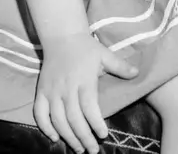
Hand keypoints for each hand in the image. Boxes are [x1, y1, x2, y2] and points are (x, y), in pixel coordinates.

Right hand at [35, 33, 135, 153]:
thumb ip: (120, 66)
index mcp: (83, 80)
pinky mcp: (41, 91)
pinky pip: (40, 113)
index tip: (104, 135)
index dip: (95, 124)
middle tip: (93, 150)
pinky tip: (55, 138)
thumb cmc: (86, 47)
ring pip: (58, 120)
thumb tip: (137, 73)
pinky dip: (45, 127)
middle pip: (74, 119)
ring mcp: (52, 90)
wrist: (61, 36)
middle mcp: (66, 88)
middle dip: (84, 138)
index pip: (89, 108)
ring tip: (79, 149)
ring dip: (68, 137)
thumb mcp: (104, 54)